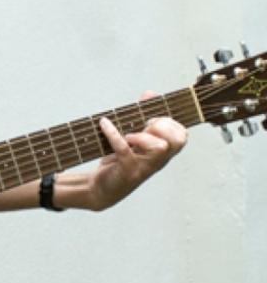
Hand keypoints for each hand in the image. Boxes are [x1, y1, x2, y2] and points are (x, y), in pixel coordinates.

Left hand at [88, 91, 187, 210]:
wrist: (101, 188)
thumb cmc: (119, 160)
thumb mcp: (133, 136)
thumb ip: (142, 114)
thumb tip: (150, 93)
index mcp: (162, 151)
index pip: (181, 135)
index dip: (170, 122)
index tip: (152, 118)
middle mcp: (158, 160)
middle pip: (177, 140)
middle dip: (163, 126)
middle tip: (145, 125)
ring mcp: (145, 167)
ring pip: (160, 148)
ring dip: (144, 136)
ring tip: (129, 135)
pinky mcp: (128, 171)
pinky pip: (125, 150)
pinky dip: (113, 134)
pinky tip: (104, 124)